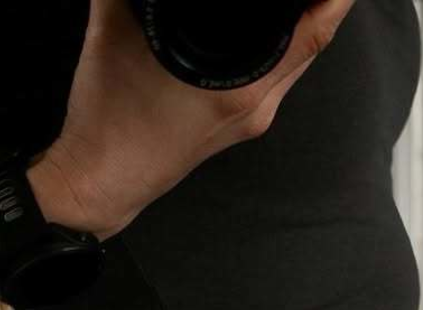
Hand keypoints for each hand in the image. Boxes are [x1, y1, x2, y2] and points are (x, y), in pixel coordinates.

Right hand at [41, 0, 359, 239]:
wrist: (99, 179)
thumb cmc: (110, 120)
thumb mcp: (113, 27)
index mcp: (239, 86)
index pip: (314, 31)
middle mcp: (254, 106)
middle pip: (314, 44)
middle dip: (323, 2)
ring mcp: (249, 120)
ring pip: (297, 63)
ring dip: (307, 25)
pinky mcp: (236, 126)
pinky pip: (276, 78)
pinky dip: (284, 49)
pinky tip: (272, 30)